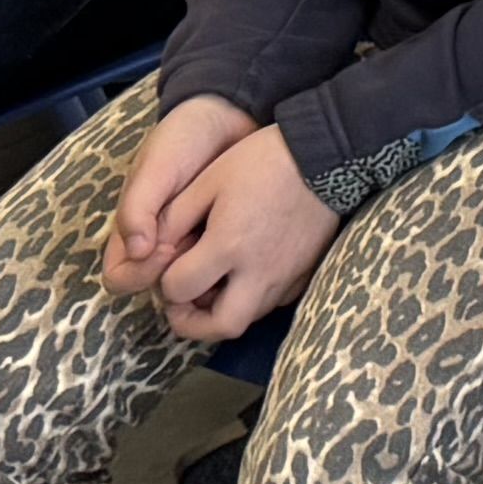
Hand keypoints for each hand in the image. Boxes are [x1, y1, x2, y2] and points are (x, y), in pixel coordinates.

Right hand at [102, 94, 265, 301]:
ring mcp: (195, 246)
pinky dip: (232, 266)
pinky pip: (224, 269)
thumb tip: (138, 252)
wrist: (230, 118)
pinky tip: (248, 251)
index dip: (138, 274)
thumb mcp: (156, 168)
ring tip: (228, 249)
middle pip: (160, 288)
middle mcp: (160, 245)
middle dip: (178, 278)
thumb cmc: (183, 140)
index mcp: (134, 231)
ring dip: (208, 277)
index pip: (122, 277)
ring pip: (194, 285)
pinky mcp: (226, 242)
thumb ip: (139, 207)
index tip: (166, 249)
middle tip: (203, 247)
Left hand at [145, 121, 344, 342]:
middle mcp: (259, 271)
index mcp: (228, 246)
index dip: (164, 282)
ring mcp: (286, 276)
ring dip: (221, 310)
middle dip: (192, 324)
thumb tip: (154, 250)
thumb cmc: (262, 161)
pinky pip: (273, 302)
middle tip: (183, 302)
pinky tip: (246, 273)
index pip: (179, 289)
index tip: (169, 264)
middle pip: (220, 327)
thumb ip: (173, 219)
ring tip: (212, 284)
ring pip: (249, 318)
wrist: (327, 157)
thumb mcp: (207, 180)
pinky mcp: (306, 273)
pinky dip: (252, 297)